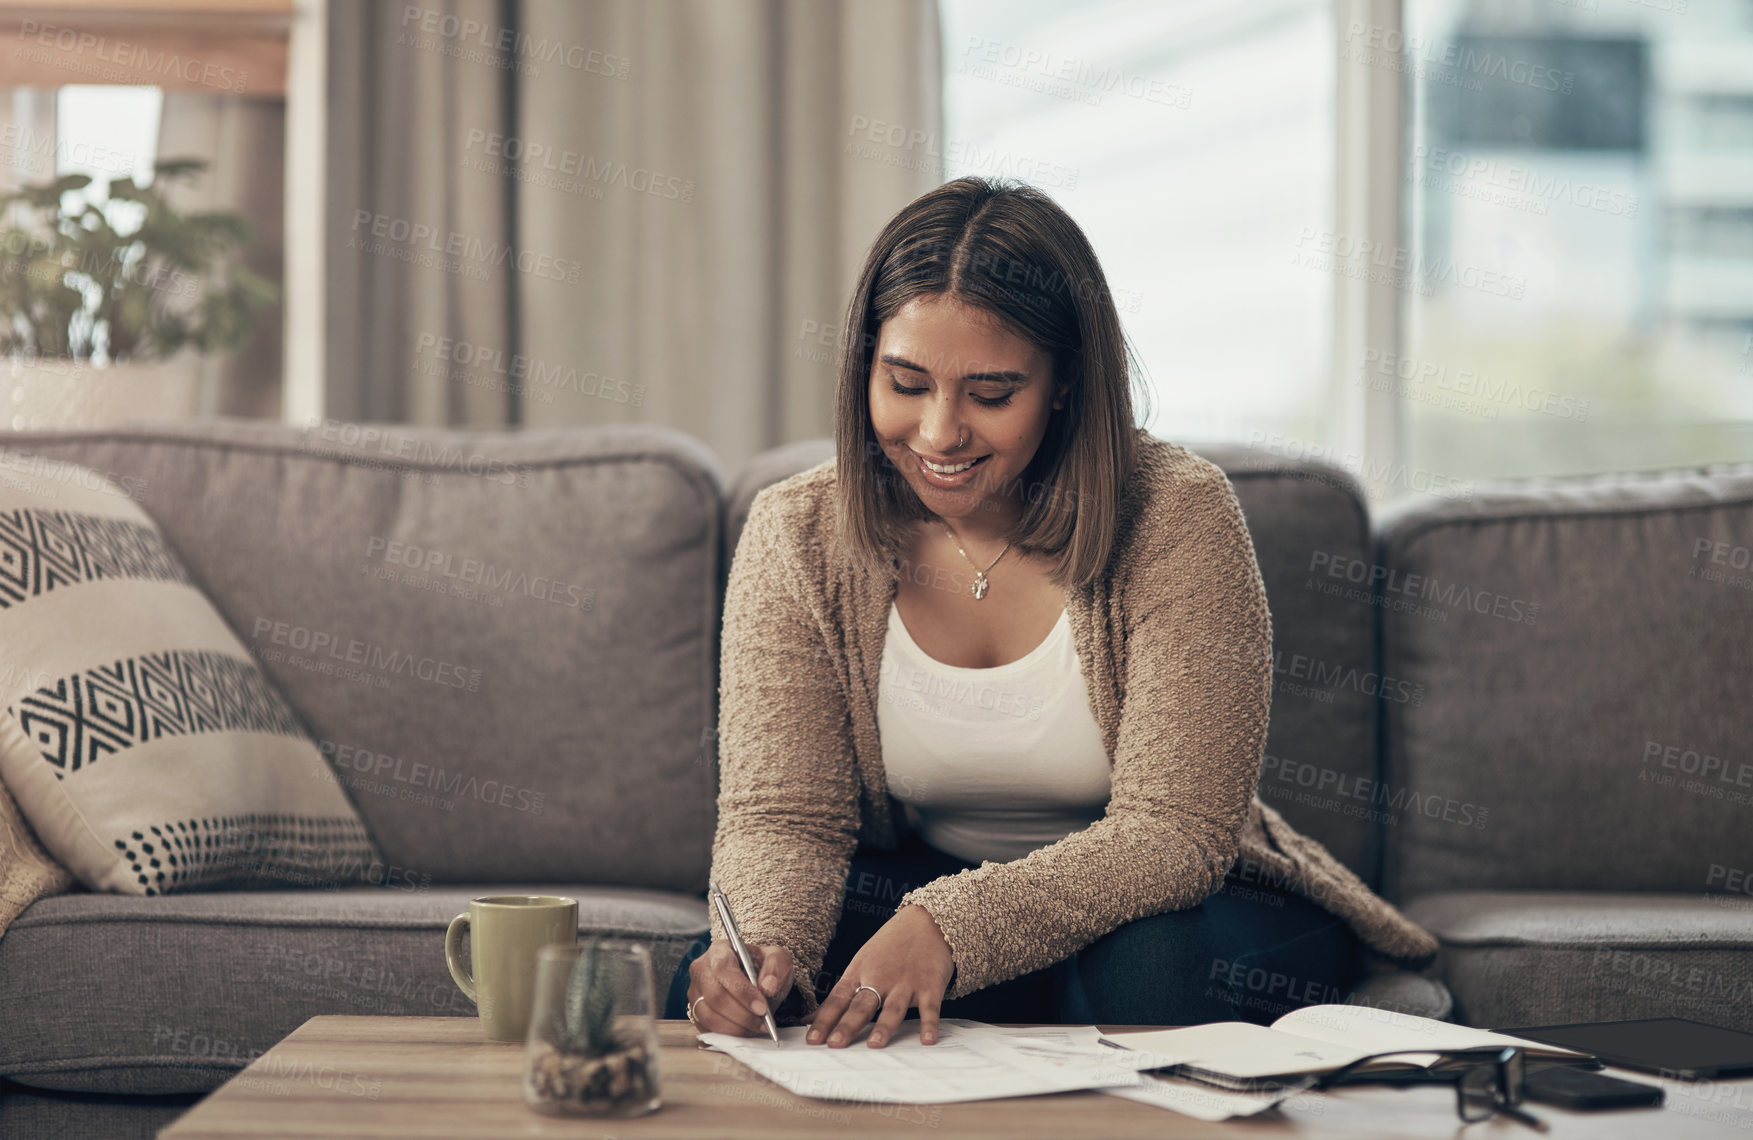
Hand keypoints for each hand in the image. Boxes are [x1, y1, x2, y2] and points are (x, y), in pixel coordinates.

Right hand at [686, 941, 793, 1035]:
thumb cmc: (764, 967)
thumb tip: (768, 986)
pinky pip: (707, 1028)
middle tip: (762, 1022)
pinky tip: (745, 1031)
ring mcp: (695, 992)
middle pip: (714, 996)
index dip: (742, 992)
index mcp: (719, 950)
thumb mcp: (778, 959)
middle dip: (741, 1014)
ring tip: (756, 1027)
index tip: (762, 1007)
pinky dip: (728, 1034)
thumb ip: (775, 968)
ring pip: (709, 1016)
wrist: (757, 980)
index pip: (723, 970)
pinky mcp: (695, 1011)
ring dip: (736, 1027)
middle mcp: (701, 970)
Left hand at [804, 904, 952, 1048]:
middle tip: (835, 1043)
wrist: (925, 920)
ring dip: (884, 1026)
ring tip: (874, 1044)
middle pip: (861, 1006)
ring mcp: (905, 983)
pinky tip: (927, 1040)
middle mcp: (880, 978)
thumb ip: (840, 995)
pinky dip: (929, 1024)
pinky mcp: (930, 985)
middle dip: (847, 1025)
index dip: (824, 1020)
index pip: (837, 1000)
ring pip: (892, 1008)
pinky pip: (929, 1008)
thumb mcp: (860, 964)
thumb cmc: (889, 946)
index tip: (812, 1039)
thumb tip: (810, 1019)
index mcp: (859, 972)